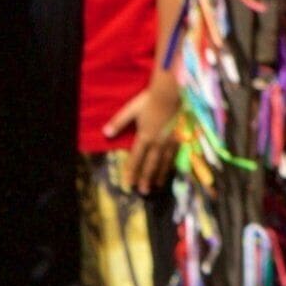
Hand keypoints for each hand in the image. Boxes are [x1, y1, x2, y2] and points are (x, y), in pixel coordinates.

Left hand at [107, 67, 182, 192]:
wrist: (173, 93)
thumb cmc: (151, 100)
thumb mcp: (131, 109)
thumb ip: (119, 122)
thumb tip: (105, 133)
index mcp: (144, 136)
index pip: (136, 158)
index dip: (131, 171)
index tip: (129, 183)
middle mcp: (157, 143)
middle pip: (151, 164)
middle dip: (146, 178)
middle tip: (143, 191)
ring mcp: (170, 141)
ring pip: (164, 162)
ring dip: (160, 175)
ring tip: (157, 185)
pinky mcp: (181, 138)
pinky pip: (175, 155)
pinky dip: (172, 165)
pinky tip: (171, 170)